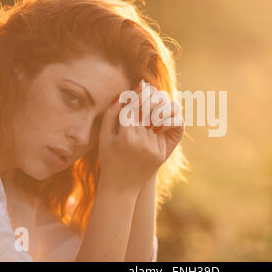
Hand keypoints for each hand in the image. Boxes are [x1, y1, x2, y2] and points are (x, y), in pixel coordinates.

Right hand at [97, 80, 183, 194]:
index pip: (135, 107)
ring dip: (161, 106)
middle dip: (151, 96)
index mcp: (125, 136)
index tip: (141, 85)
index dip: (138, 94)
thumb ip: (111, 114)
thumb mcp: (104, 137)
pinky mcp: (161, 154)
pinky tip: (163, 113)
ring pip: (160, 119)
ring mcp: (153, 149)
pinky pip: (167, 132)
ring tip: (158, 98)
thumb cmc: (109, 158)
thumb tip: (122, 95)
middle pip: (150, 111)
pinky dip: (166, 120)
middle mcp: (142, 142)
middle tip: (151, 88)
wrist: (121, 186)